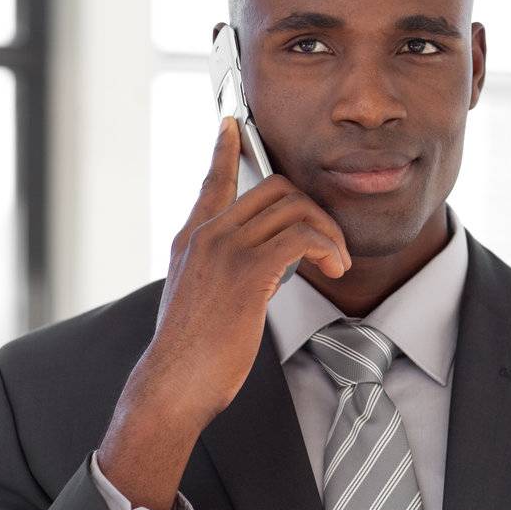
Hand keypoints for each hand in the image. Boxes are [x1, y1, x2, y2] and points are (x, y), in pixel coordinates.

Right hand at [96, 116, 350, 509]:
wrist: (174, 385)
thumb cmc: (192, 353)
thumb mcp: (202, 299)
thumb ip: (223, 272)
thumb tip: (262, 267)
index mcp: (192, 239)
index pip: (212, 180)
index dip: (226, 149)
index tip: (234, 124)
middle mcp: (206, 235)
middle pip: (274, 186)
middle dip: (315, 209)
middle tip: (330, 246)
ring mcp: (225, 249)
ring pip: (294, 206)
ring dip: (329, 232)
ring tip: (336, 264)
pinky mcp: (247, 269)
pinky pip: (302, 235)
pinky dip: (328, 248)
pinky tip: (334, 270)